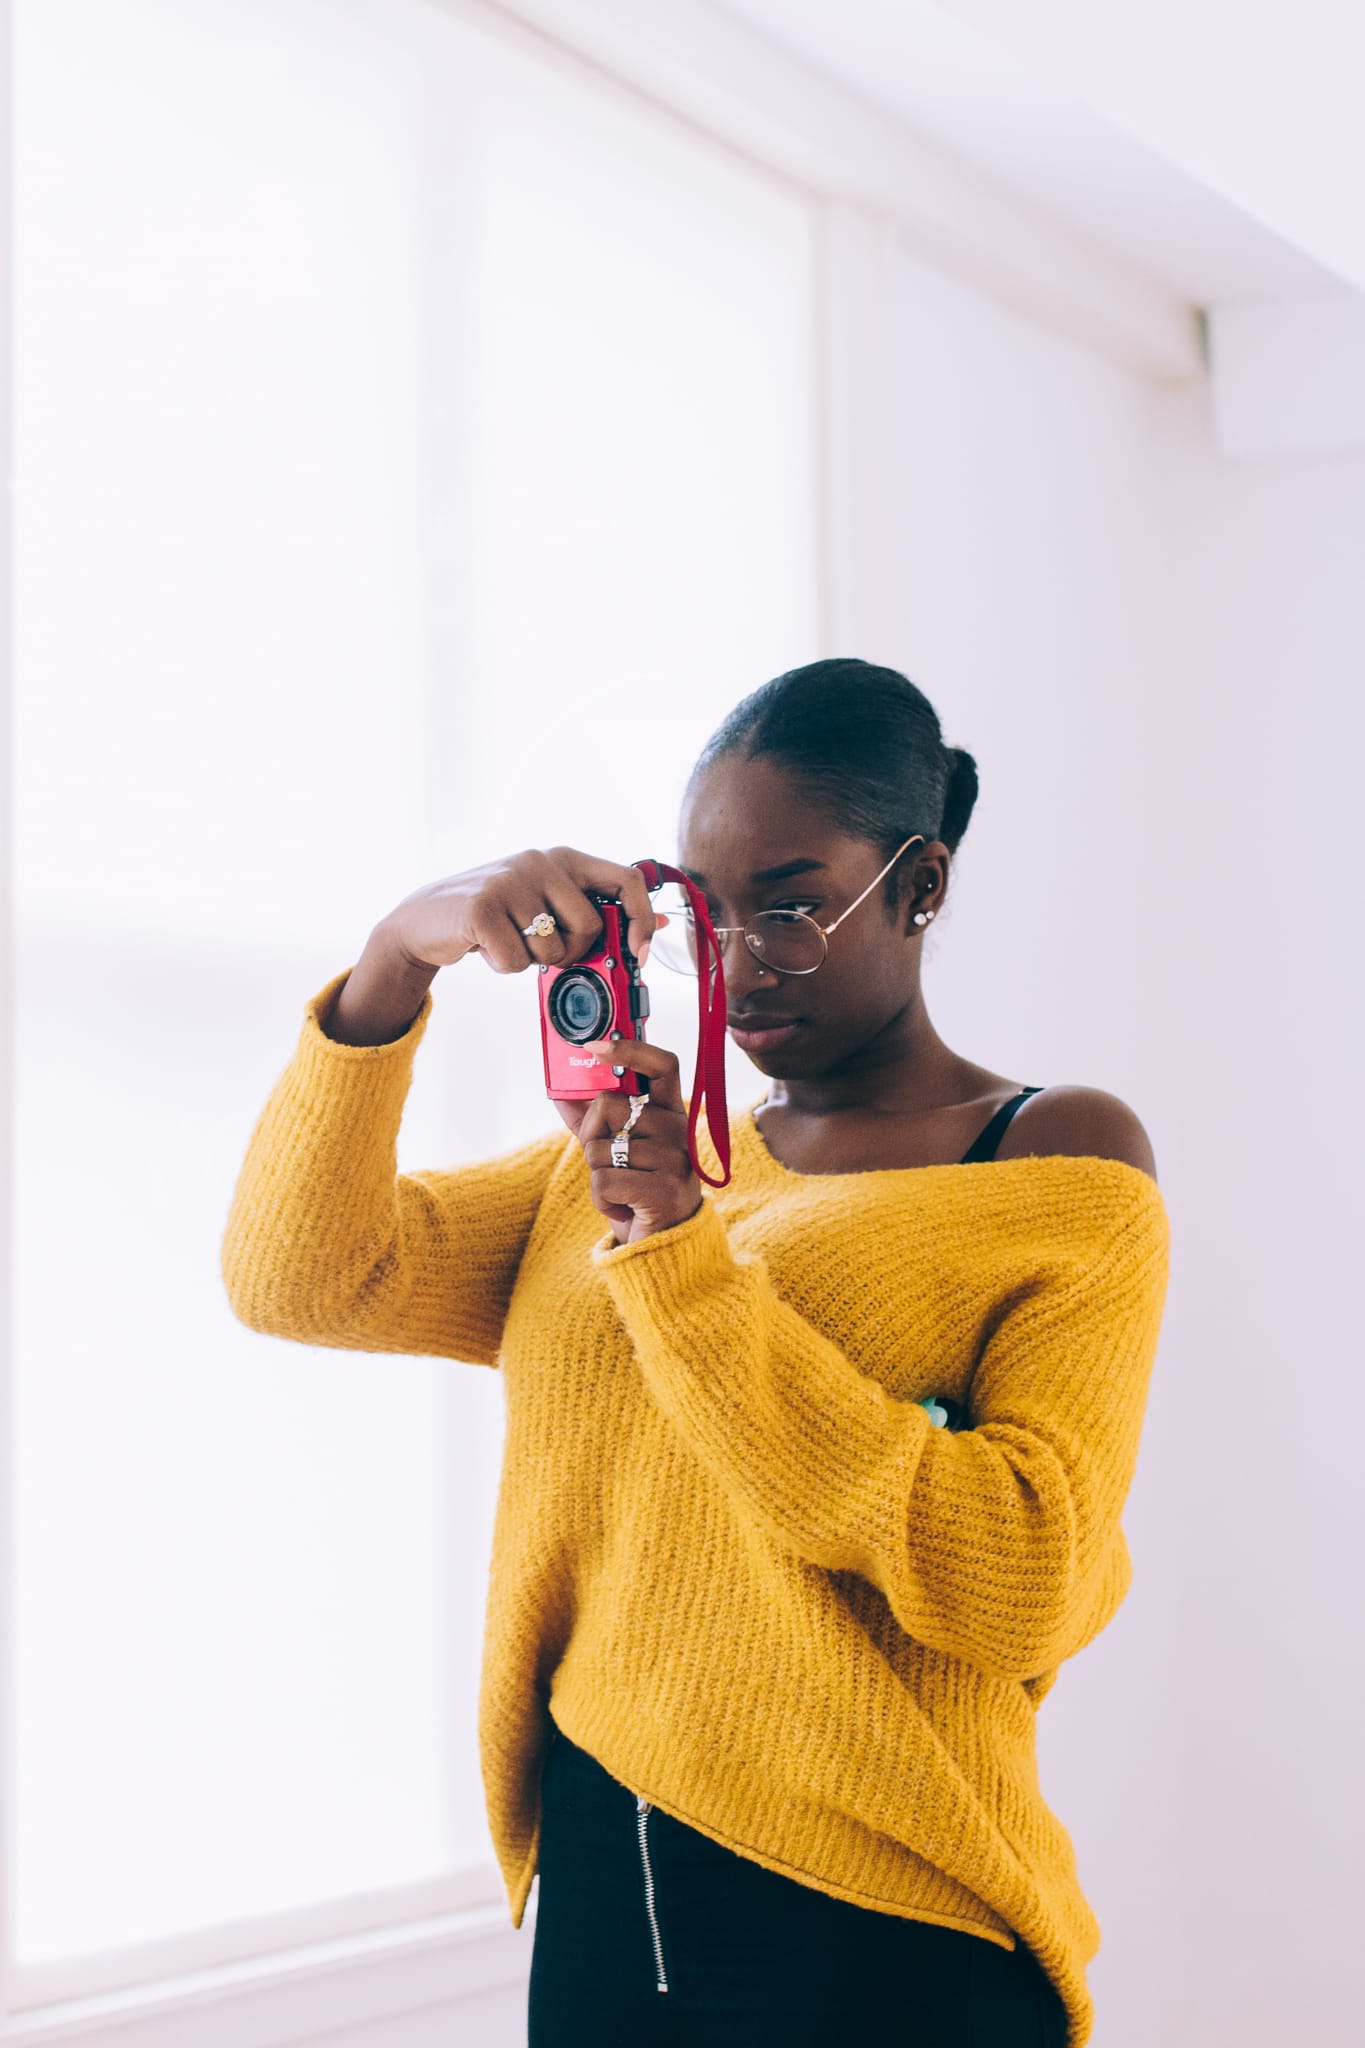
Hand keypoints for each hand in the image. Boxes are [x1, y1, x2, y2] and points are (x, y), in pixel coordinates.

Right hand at [380, 846, 667, 974]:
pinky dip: (503, 966)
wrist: (426, 919)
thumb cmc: (497, 915)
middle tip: (539, 946)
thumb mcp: (548, 902)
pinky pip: (517, 961)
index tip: (639, 953)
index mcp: (564, 858)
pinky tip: (485, 947)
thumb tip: (663, 921)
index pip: (628, 879)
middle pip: (591, 928)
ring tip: (506, 940)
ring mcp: (511, 881)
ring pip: (553, 950)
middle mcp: (541, 861)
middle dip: (570, 953)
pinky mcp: (482, 907)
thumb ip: (596, 908)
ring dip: (532, 960)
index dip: (642, 919)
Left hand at [554, 1037, 702, 1244]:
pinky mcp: (663, 1190)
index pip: (662, 1065)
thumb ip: (590, 1119)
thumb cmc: (636, 1189)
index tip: (595, 1046)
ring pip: (600, 1148)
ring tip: (621, 1190)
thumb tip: (557, 1090)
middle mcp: (679, 1130)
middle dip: (591, 1135)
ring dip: (596, 1174)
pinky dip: (601, 1198)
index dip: (630, 1049)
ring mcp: (675, 1159)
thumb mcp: (614, 1148)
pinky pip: (603, 1180)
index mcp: (670, 1112)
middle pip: (608, 1105)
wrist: (663, 1244)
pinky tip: (621, 1207)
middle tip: (608, 1160)